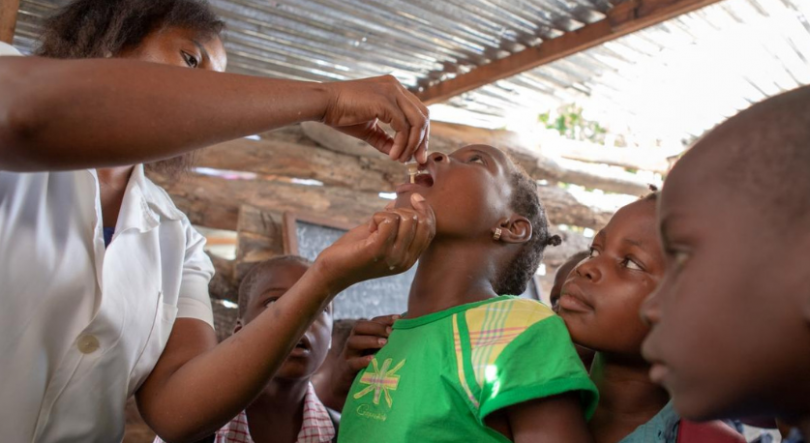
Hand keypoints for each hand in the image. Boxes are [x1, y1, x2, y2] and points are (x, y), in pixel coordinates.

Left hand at [315, 193, 434, 292]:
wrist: (333, 271)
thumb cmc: (355, 251)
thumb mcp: (381, 235)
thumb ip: (397, 221)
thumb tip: (409, 199)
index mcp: (410, 258)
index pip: (430, 230)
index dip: (426, 210)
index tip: (415, 197)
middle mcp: (406, 260)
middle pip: (420, 221)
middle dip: (403, 210)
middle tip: (383, 218)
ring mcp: (393, 256)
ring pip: (406, 218)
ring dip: (387, 214)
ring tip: (373, 226)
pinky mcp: (378, 250)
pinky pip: (388, 220)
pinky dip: (377, 216)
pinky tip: (369, 227)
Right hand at [321, 75, 429, 163]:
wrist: (323, 103)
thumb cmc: (341, 113)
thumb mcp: (368, 128)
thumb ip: (385, 139)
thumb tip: (398, 154)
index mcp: (394, 89)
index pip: (418, 111)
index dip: (421, 134)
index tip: (416, 153)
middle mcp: (396, 87)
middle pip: (423, 115)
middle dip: (423, 140)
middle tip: (418, 160)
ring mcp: (392, 92)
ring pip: (417, 121)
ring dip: (413, 144)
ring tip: (401, 159)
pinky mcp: (385, 101)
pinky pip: (403, 127)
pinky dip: (401, 144)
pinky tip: (392, 155)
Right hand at [322, 314, 399, 408]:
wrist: (344, 383)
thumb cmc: (366, 365)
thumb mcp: (375, 351)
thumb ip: (387, 342)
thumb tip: (409, 332)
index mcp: (362, 335)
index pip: (372, 321)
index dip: (384, 318)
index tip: (399, 318)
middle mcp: (353, 341)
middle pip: (359, 327)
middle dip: (376, 327)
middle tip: (391, 332)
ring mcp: (348, 355)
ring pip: (353, 342)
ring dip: (370, 340)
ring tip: (384, 343)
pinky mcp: (345, 369)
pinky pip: (352, 363)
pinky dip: (361, 361)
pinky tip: (372, 360)